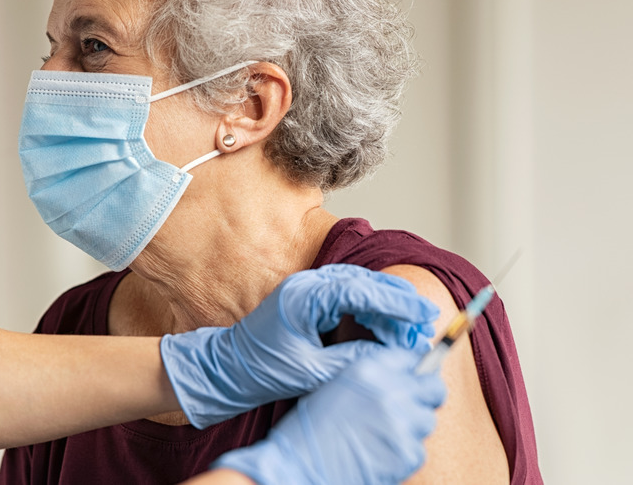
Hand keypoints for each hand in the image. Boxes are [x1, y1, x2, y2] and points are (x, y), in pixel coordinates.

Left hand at [160, 264, 437, 426]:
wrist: (230, 368)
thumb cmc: (263, 370)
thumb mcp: (313, 371)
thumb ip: (353, 360)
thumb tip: (393, 356)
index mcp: (304, 297)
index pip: (360, 290)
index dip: (396, 302)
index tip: (423, 314)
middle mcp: (306, 284)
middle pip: (364, 282)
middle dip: (397, 302)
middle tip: (425, 322)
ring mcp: (307, 288)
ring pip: (359, 286)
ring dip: (386, 305)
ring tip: (410, 328)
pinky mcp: (309, 298)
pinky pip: (348, 295)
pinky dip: (370, 309)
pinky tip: (385, 327)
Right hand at [213, 347, 445, 484]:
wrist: (300, 464)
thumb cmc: (311, 428)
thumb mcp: (337, 386)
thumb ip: (372, 378)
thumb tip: (405, 377)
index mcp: (369, 370)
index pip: (413, 357)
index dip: (417, 369)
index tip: (416, 377)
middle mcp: (390, 391)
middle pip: (434, 386)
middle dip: (426, 395)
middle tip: (411, 405)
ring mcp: (402, 422)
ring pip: (427, 419)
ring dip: (412, 426)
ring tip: (384, 434)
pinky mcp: (408, 453)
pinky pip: (419, 449)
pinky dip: (403, 452)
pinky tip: (380, 452)